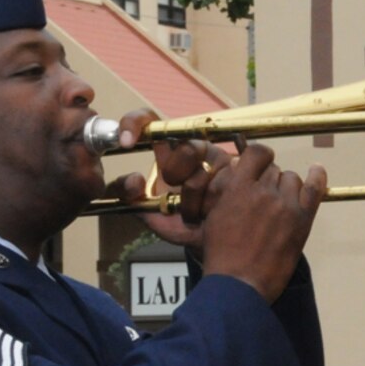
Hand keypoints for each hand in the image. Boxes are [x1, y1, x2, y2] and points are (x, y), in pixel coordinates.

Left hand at [100, 110, 218, 248]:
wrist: (213, 242)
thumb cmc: (181, 223)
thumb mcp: (150, 213)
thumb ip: (131, 197)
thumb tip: (135, 181)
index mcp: (167, 152)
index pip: (149, 123)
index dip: (135, 123)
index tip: (126, 142)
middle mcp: (192, 148)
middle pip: (181, 144)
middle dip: (175, 173)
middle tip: (173, 196)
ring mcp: (217, 157)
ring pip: (199, 163)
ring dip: (194, 197)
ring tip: (195, 214)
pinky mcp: (238, 169)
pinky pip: (223, 181)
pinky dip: (212, 203)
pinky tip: (212, 213)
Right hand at [197, 142, 326, 302]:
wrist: (238, 284)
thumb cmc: (221, 256)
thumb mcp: (213, 217)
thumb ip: (227, 193)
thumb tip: (238, 175)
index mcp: (238, 188)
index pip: (257, 153)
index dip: (260, 157)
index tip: (259, 164)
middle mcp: (262, 191)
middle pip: (275, 169)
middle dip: (269, 180)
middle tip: (264, 199)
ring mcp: (284, 205)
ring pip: (292, 179)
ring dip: (286, 187)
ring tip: (279, 204)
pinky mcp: (301, 220)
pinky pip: (314, 189)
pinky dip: (317, 177)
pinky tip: (316, 171)